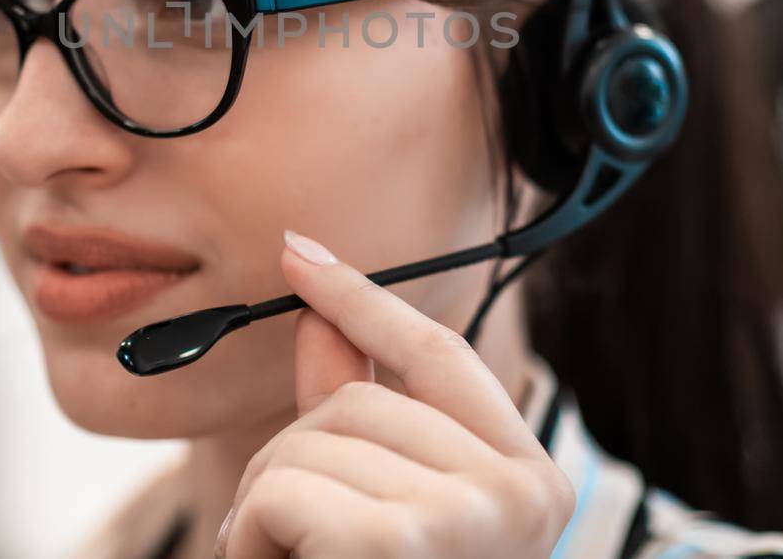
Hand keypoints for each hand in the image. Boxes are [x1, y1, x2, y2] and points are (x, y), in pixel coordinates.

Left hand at [214, 229, 573, 558]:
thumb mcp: (376, 508)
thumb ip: (353, 411)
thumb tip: (316, 307)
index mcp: (531, 481)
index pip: (439, 353)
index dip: (362, 296)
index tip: (298, 253)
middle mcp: (523, 493)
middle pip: (356, 400)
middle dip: (290, 461)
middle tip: (291, 547)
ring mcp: (472, 515)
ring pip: (310, 440)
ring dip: (266, 510)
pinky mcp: (404, 543)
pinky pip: (280, 491)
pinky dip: (252, 538)